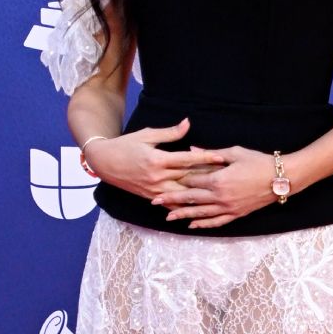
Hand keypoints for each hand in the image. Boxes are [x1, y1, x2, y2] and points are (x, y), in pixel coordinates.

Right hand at [83, 120, 227, 202]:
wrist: (104, 163)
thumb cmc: (126, 145)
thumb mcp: (147, 135)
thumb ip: (170, 133)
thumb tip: (188, 123)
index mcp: (157, 160)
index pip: (187, 159)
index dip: (205, 158)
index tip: (221, 157)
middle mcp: (157, 177)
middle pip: (188, 178)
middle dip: (208, 177)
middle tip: (228, 177)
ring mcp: (154, 190)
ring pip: (182, 194)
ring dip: (200, 194)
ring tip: (218, 194)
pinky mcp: (151, 197)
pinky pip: (171, 205)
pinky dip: (185, 207)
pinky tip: (199, 210)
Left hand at [162, 145, 276, 227]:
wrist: (281, 179)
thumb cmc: (259, 162)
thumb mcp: (234, 153)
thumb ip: (211, 154)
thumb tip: (192, 150)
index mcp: (219, 179)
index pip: (192, 180)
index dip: (178, 179)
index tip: (165, 178)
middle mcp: (220, 197)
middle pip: (190, 199)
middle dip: (171, 200)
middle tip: (154, 201)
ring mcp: (228, 208)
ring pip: (200, 214)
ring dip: (183, 215)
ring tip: (168, 218)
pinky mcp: (236, 214)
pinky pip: (217, 222)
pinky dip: (203, 225)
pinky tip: (192, 226)